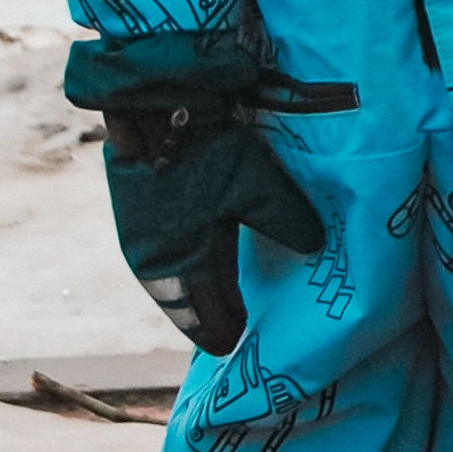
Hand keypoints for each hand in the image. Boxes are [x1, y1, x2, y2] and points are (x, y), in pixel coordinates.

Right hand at [100, 100, 324, 356]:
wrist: (155, 108)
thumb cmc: (208, 153)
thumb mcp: (259, 189)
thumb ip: (287, 223)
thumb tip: (314, 247)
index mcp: (181, 261)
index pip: (200, 313)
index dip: (219, 329)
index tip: (234, 344)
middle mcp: (155, 257)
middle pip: (185, 299)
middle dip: (209, 313)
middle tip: (232, 328)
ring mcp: (142, 235)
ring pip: (171, 279)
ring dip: (195, 290)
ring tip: (220, 297)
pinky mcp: (138, 211)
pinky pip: (164, 254)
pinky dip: (184, 264)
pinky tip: (201, 256)